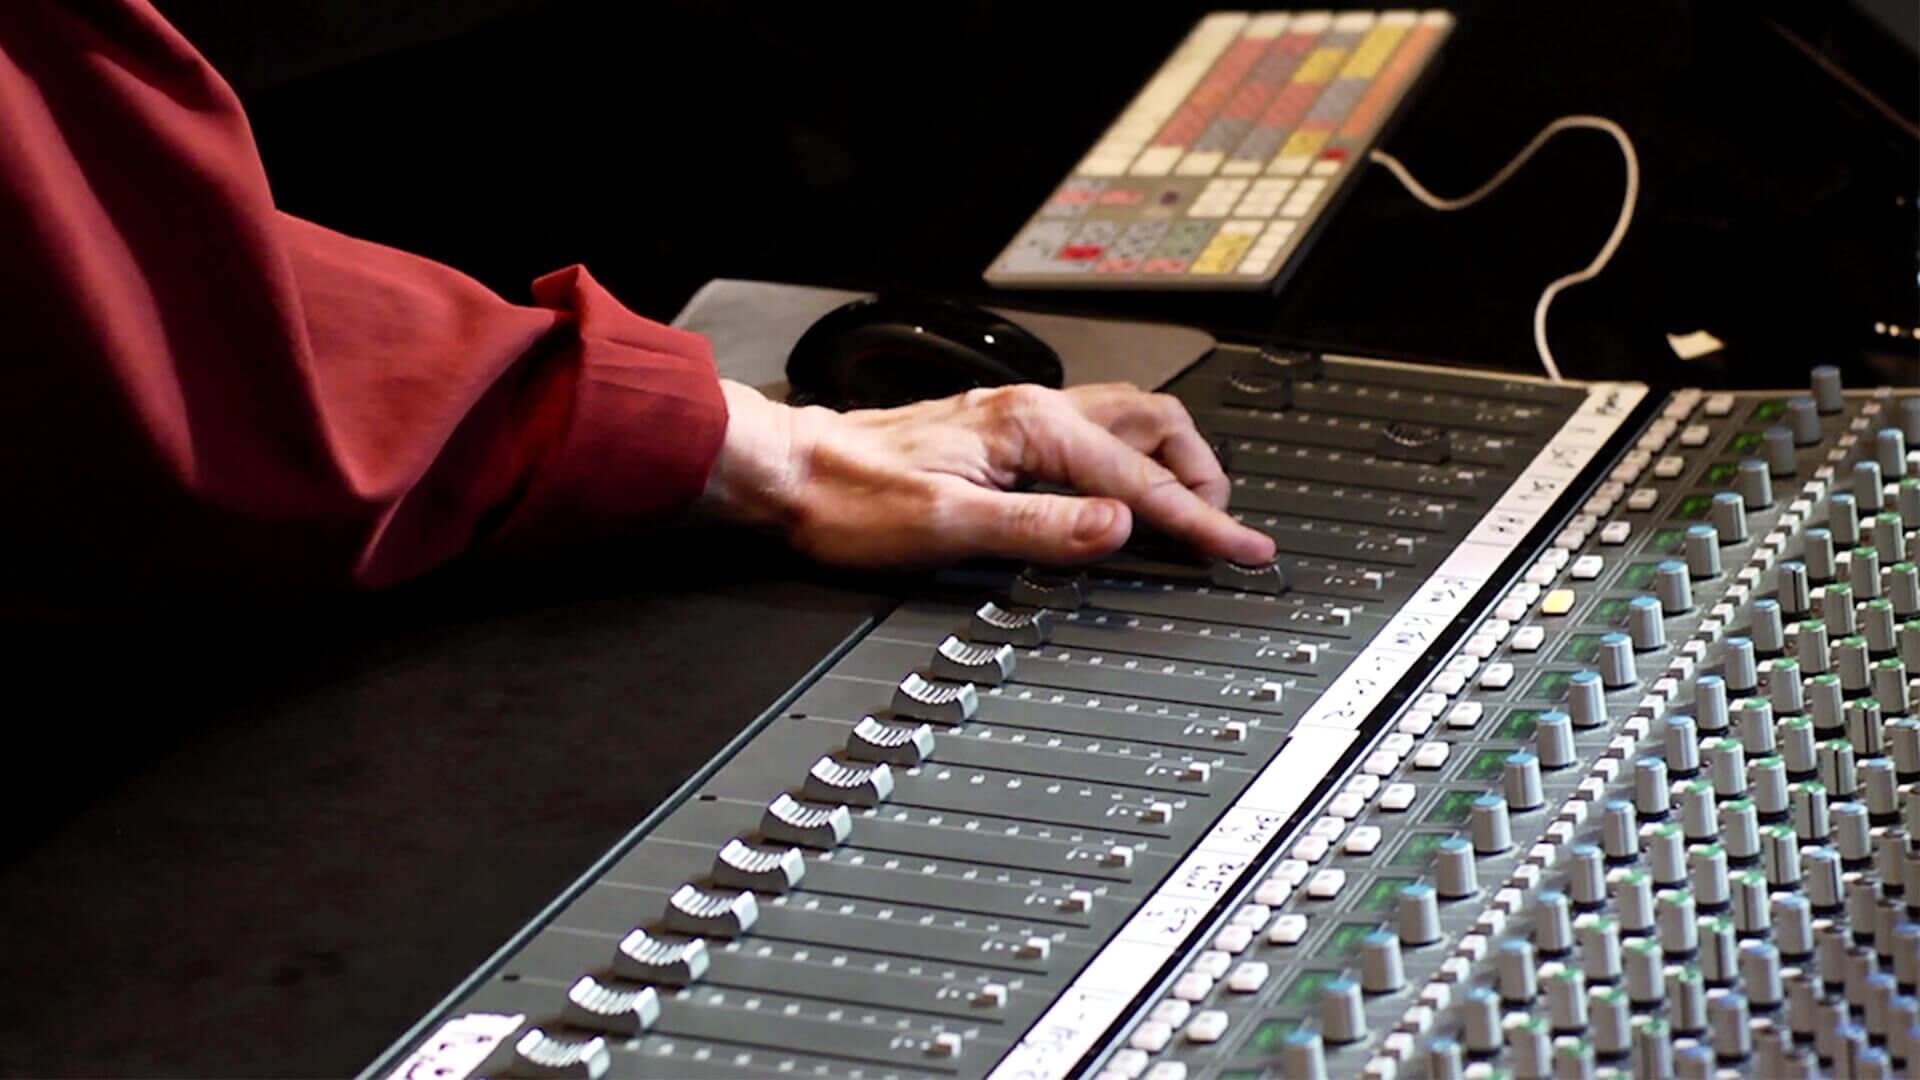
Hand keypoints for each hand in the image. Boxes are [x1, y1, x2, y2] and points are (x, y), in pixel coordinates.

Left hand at [699, 379, 1276, 568]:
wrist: (790, 471)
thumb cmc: (849, 497)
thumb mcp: (947, 525)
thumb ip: (1040, 527)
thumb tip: (1119, 528)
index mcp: (1031, 428)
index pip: (1141, 480)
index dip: (1201, 521)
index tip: (1244, 549)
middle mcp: (1032, 410)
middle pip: (1156, 423)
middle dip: (1202, 474)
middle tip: (1222, 527)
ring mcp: (1019, 417)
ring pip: (1127, 420)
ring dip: (1171, 460)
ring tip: (1191, 508)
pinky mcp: (1003, 433)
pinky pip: (1094, 433)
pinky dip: (1132, 459)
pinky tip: (1125, 490)